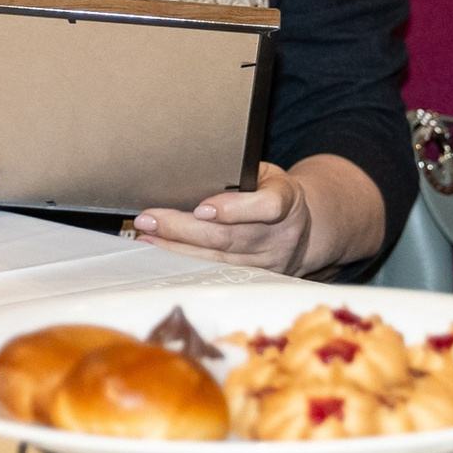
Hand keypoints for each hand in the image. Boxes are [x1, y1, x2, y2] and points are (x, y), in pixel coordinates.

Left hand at [133, 162, 315, 273]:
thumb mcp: (266, 175)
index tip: (202, 208)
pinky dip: (186, 264)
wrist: (305, 231)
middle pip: (229, 237)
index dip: (235, 209)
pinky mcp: (254, 281)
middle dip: (183, 229)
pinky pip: (216, 274)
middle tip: (149, 220)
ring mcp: (268, 263)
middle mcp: (280, 236)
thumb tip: (191, 171)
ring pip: (217, 260)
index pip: (268, 206)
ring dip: (177, 249)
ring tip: (148, 237)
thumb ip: (239, 175)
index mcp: (287, 199)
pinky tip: (163, 254)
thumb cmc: (274, 193)